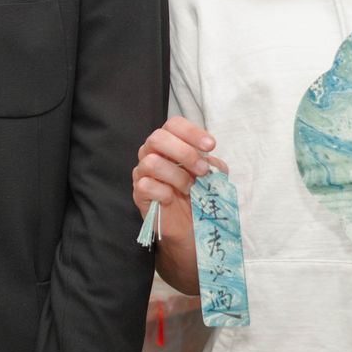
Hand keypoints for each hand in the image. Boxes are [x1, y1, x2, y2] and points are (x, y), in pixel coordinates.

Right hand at [131, 117, 225, 237]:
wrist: (190, 225)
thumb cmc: (198, 194)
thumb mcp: (213, 176)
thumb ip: (212, 164)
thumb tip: (208, 161)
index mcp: (169, 144)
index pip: (173, 125)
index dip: (192, 132)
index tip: (211, 146)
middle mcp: (152, 153)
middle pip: (158, 138)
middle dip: (184, 153)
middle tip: (201, 170)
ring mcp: (142, 173)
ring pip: (151, 162)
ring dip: (177, 175)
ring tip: (190, 188)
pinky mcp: (139, 193)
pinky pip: (146, 185)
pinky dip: (164, 192)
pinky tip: (172, 198)